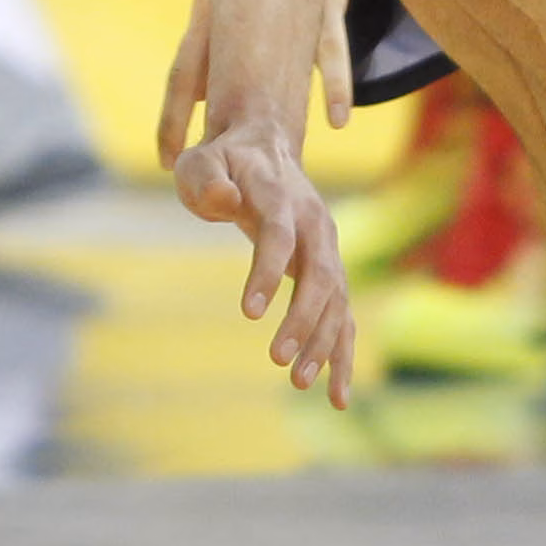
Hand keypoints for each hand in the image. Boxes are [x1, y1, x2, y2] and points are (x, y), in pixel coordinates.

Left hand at [155, 36, 353, 401]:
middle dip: (303, 320)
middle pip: (319, 274)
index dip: (268, 273)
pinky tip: (337, 396)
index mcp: (280, 194)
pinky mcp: (330, 271)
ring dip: (323, 343)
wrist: (265, 148)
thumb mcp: (202, 161)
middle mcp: (314, 222)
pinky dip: (342, 355)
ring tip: (299, 383)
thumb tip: (223, 200)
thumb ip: (205, 180)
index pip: (279, 236)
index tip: (249, 313)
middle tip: (277, 360)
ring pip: (337, 300)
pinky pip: (343, 317)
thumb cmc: (224, 161)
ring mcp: (327, 248)